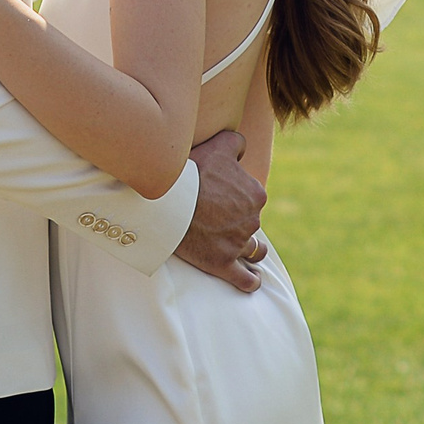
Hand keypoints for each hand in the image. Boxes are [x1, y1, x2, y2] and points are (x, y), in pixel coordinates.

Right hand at [175, 129, 268, 293]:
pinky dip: (251, 281)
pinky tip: (251, 280)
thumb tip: (242, 148)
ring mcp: (238, 244)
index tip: (222, 200)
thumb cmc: (192, 171)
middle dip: (241, 224)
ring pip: (254, 251)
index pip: (254, 199)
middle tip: (219, 222)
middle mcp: (252, 220)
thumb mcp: (218, 145)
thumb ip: (236, 142)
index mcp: (256, 194)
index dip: (239, 200)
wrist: (168, 199)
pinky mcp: (222, 264)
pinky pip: (246, 280)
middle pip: (252, 225)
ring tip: (238, 250)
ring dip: (250, 251)